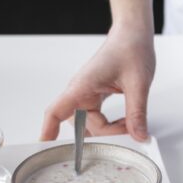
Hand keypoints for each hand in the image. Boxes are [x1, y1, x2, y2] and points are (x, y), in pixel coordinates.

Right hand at [40, 26, 155, 141]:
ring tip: (129, 126)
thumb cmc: (130, 48)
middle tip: (126, 134)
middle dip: (102, 134)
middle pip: (80, 125)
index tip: (44, 148)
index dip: (48, 131)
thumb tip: (139, 136)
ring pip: (91, 123)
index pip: (56, 112)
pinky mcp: (97, 95)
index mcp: (82, 86)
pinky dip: (111, 124)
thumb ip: (137, 112)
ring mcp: (88, 94)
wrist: (133, 33)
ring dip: (108, 130)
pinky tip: (126, 124)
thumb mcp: (138, 83)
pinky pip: (98, 117)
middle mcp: (81, 91)